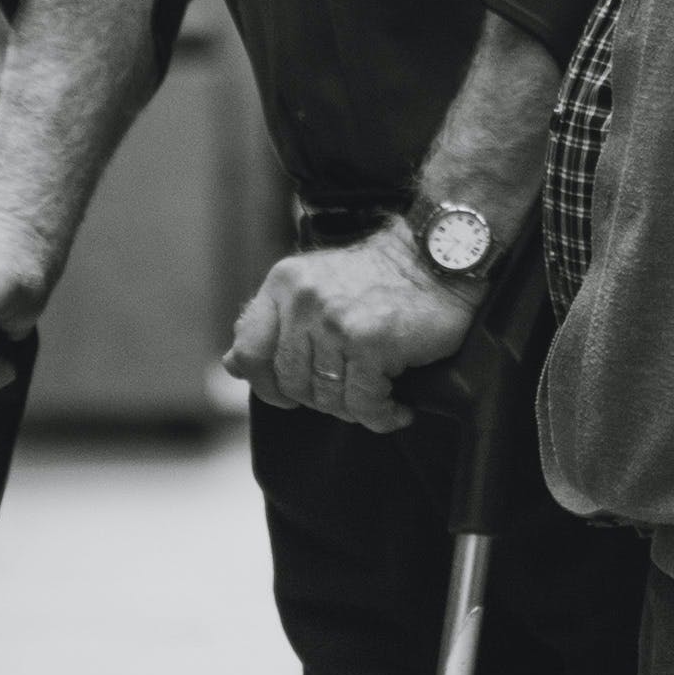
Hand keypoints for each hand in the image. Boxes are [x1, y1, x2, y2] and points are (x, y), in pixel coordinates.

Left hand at [225, 221, 482, 427]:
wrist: (442, 259)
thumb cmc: (384, 278)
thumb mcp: (316, 286)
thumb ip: (273, 323)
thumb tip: (231, 365)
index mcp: (284, 284)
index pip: (248, 350)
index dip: (266, 383)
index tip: (292, 394)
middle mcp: (303, 300)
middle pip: (291, 383)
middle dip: (323, 399)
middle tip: (355, 392)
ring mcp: (334, 321)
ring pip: (328, 398)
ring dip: (357, 409)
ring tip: (380, 397)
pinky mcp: (369, 342)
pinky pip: (364, 404)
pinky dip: (383, 415)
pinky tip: (397, 408)